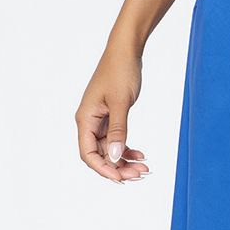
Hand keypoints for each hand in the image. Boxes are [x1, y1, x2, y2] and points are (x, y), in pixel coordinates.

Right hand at [76, 41, 149, 183]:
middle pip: (99, 155)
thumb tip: (115, 156)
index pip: (88, 154)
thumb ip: (118, 130)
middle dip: (118, 167)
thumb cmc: (120, 71)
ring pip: (109, 149)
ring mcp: (99, 120)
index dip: (103, 169)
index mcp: (85, 119)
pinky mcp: (110, 116)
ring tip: (144, 167)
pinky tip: (140, 154)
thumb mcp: (121, 102)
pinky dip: (127, 148)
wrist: (126, 51)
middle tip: (140, 173)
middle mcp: (89, 122)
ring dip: (124, 160)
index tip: (122, 178)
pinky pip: (115, 139)